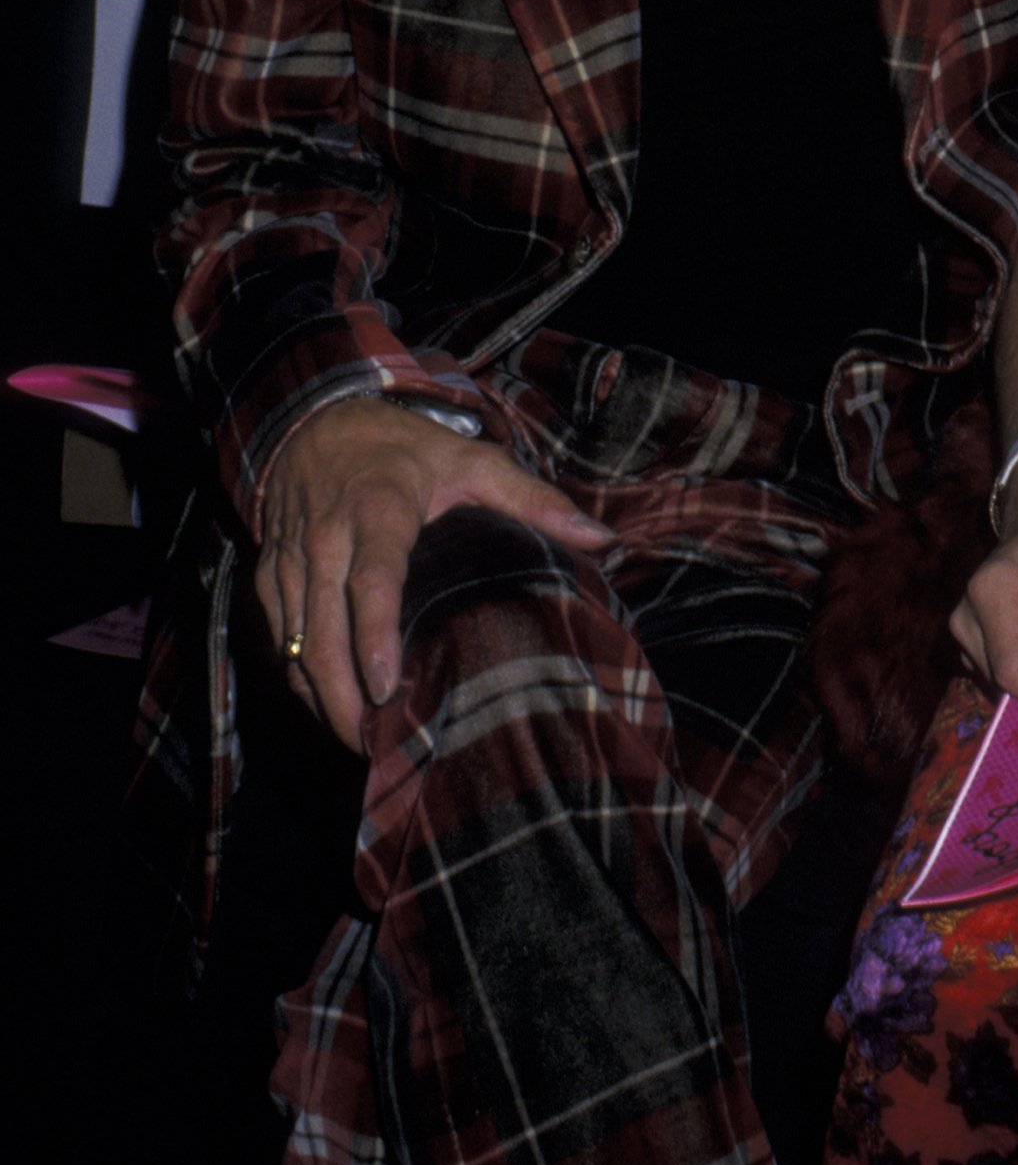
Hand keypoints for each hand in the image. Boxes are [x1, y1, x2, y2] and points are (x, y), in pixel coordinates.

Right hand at [255, 396, 609, 748]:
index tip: (386, 686)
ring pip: (295, 644)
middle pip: (323, 631)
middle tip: (374, 742)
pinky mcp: (270, 578)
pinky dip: (300, 680)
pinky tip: (331, 710)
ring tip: (358, 742)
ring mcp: (292, 562)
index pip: (372, 581)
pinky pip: (279, 640)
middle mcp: (327, 540)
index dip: (374, 637)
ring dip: (321, 698)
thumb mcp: (470, 460)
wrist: (313, 421)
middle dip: (342, 694)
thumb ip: (532, 499)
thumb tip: (600, 539)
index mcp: (379, 510)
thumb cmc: (402, 449)